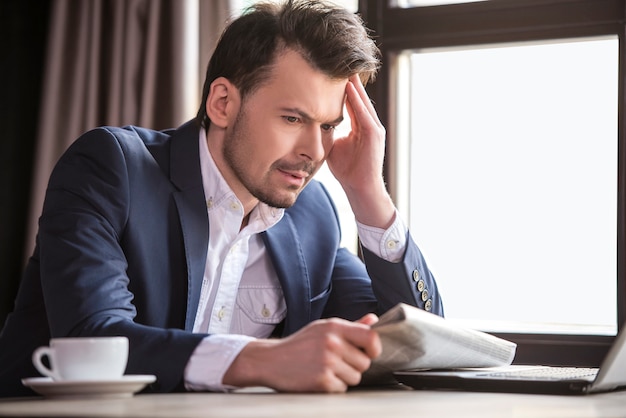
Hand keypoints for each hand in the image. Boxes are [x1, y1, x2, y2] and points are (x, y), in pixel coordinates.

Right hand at [222, 314, 380, 392]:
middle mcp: (332, 342)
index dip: (374, 348)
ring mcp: (327, 361)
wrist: (270, 360)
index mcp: (334, 327)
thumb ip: (351, 326)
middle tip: (337, 363)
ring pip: (355, 377)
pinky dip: (333, 386)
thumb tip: (373, 320)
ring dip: (344, 377)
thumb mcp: (323, 328)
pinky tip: (320, 377)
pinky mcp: (322, 380)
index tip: (368, 353)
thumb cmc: (299, 344)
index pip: (371, 337)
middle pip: (365, 362)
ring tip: (326, 369)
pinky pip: (342, 388)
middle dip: (354, 366)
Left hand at [326, 75, 395, 228]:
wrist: (360, 188)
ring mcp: (373, 128)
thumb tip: (312, 123)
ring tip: (344, 68)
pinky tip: (348, 89)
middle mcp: (368, 123)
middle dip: (348, 80)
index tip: (328, 71)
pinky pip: (364, 114)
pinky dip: (356, 101)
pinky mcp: (374, 135)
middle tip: (337, 61)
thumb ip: (327, 132)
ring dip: (353, 85)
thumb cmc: (347, 170)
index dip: (340, 87)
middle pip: (357, 96)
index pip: (349, 101)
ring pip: (361, 101)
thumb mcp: (334, 146)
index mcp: (359, 125)